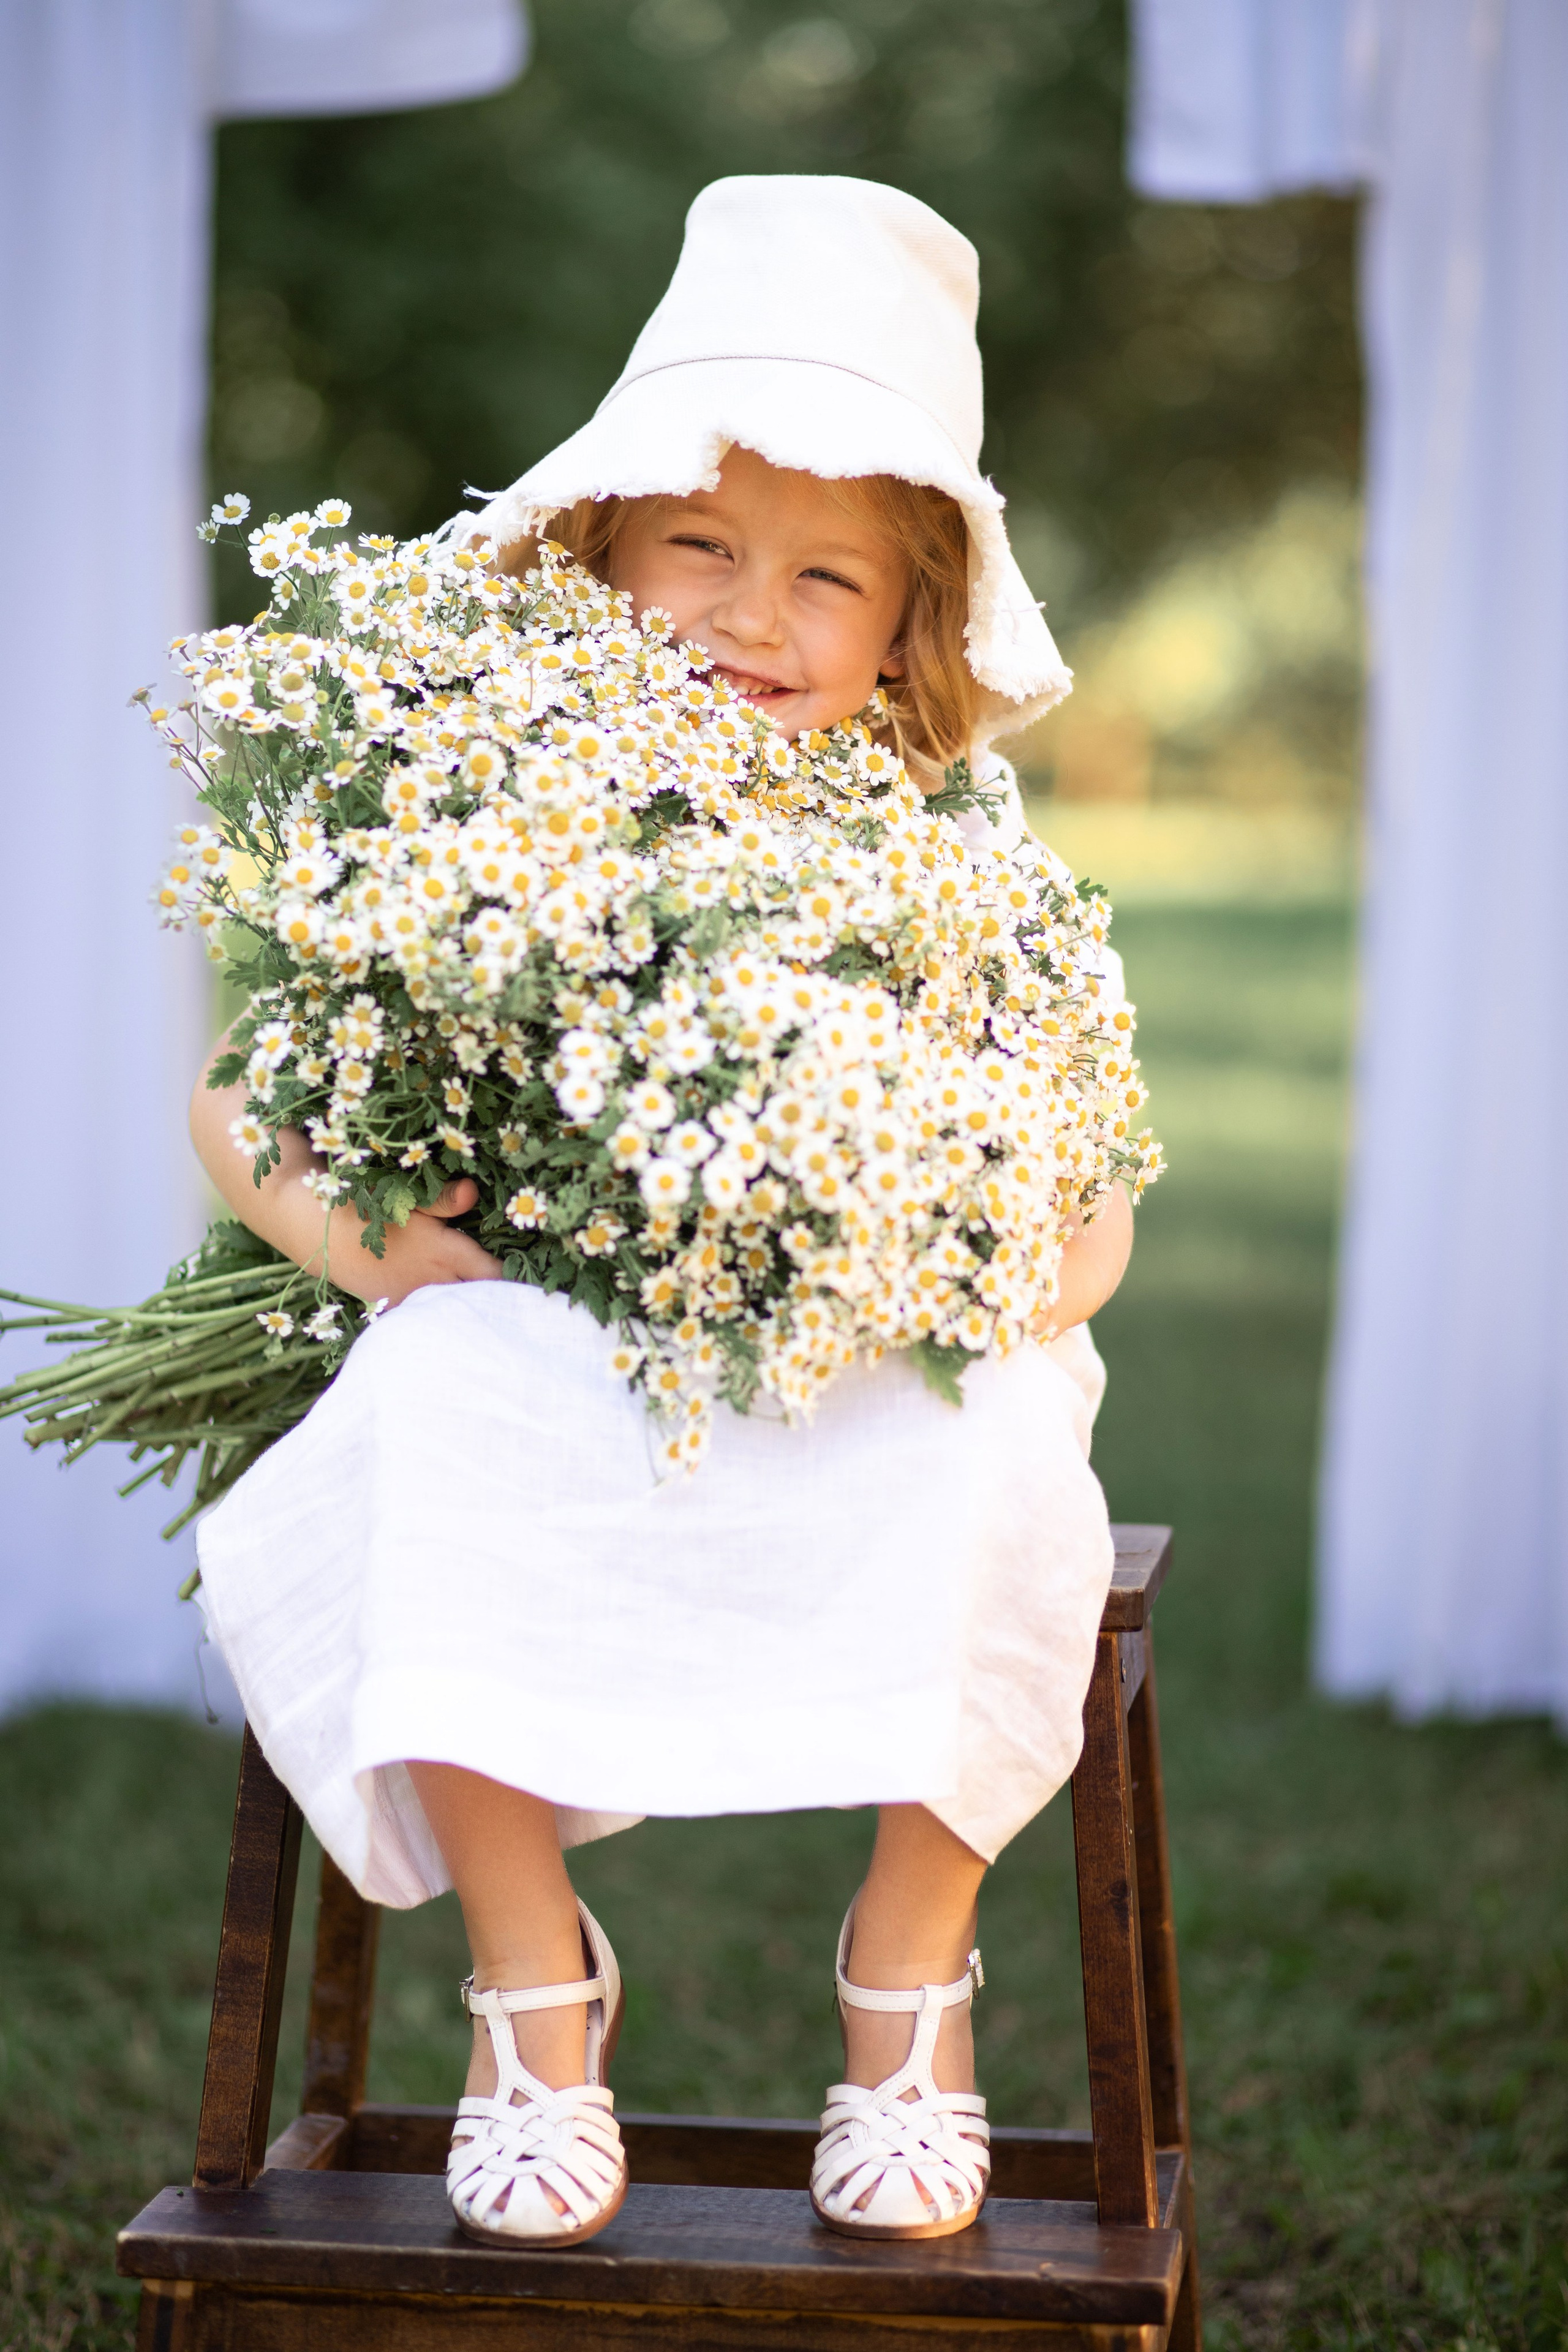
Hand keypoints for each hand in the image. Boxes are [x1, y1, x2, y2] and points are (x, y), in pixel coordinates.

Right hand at [322, 1176, 504, 1307]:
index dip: (514, 1278)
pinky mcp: (396, 1309)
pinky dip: (442, 1316)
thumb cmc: (369, 1209)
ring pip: (454, 1311)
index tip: (533, 1278)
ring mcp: (416, 1301)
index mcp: (445, 1254)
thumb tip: (473, 1192)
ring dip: (471, 1308)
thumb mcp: (406, 1197)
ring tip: (493, 1307)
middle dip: (498, 1299)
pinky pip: (427, 1317)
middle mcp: (435, 1284)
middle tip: (521, 1297)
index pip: (493, 1274)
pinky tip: (452, 1314)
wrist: (320, 1236)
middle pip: (480, 1300)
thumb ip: (443, 1200)